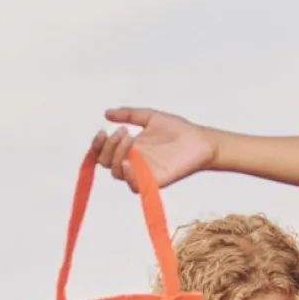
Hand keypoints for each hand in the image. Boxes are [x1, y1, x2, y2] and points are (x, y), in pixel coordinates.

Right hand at [92, 107, 216, 190]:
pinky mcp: (154, 182)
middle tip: (123, 132)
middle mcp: (132, 162)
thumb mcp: (150, 116)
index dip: (97, 145)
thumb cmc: (178, 130)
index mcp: (129, 148)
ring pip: (117, 173)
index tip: (102, 131)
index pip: (103, 152)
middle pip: (106, 163)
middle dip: (108, 147)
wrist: (200, 140)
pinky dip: (127, 176)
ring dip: (117, 156)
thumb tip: (106, 113)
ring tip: (130, 139)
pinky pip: (134, 186)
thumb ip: (129, 114)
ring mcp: (142, 172)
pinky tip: (128, 162)